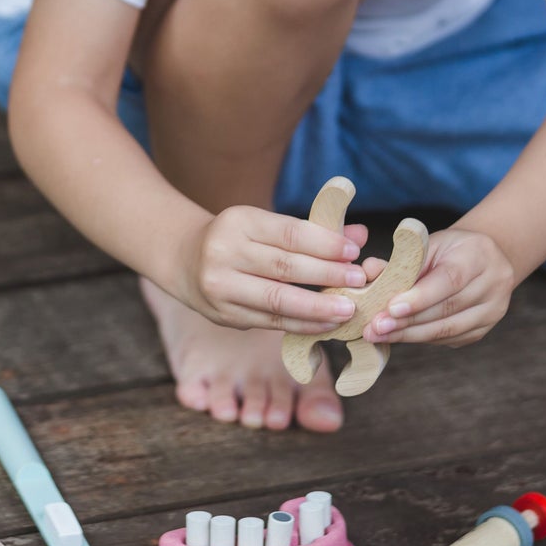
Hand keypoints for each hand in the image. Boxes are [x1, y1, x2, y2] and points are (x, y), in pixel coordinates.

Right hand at [172, 206, 371, 332]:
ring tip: (348, 309)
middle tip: (359, 281)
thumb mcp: (265, 225)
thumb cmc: (238, 239)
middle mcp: (224, 252)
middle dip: (327, 275)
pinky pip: (270, 321)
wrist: (185, 260)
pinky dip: (302, 324)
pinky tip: (325, 324)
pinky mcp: (224, 314)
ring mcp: (221, 286)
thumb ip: (311, 231)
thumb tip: (359, 236)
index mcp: (238, 221)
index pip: (288, 233)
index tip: (353, 252)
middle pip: (284, 267)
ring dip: (318, 307)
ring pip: (277, 299)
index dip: (324, 244)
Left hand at [364, 228, 516, 347]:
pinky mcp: (484, 328)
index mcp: (478, 255)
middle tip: (375, 327)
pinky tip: (399, 335)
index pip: (449, 280)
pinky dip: (422, 338)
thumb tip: (369, 271)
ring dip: (410, 335)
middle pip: (447, 309)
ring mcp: (492, 309)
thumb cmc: (450, 249)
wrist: (484, 258)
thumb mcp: (430, 243)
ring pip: (448, 329)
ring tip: (379, 335)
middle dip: (407, 321)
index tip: (391, 308)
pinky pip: (450, 338)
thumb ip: (402, 259)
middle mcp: (493, 284)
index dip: (420, 297)